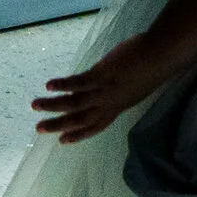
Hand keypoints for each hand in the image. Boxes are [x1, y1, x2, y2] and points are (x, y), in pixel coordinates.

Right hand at [32, 35, 176, 145]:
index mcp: (118, 107)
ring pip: (74, 104)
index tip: (62, 141)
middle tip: (39, 129)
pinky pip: (77, 84)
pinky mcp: (101, 75)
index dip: (78, 134)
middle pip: (79, 120)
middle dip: (58, 125)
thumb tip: (102, 80)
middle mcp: (109, 103)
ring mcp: (105, 91)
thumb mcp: (133, 84)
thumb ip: (117, 88)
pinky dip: (62, 86)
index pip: (95, 126)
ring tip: (34, 105)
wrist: (162, 55)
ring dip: (52, 106)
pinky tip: (48, 86)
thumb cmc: (152, 65)